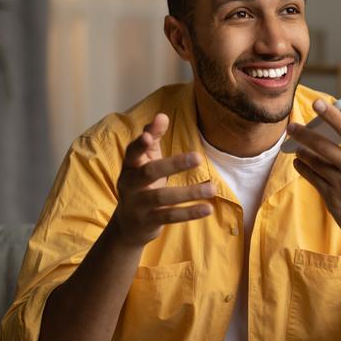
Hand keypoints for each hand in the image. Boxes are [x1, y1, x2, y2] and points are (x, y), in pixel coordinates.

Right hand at [112, 113, 213, 246]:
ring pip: (162, 197)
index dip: (140, 144)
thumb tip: (162, 115)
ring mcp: (138, 205)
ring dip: (189, 192)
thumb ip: (152, 139)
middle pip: (149, 172)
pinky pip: (170, 216)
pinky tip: (207, 208)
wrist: (127, 225)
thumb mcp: (144, 162)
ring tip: (212, 188)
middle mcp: (129, 185)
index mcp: (129, 167)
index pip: (132, 152)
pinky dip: (189, 212)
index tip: (149, 135)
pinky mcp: (148, 221)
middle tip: (198, 157)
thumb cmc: (141, 185)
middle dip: (172, 164)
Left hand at [289, 99, 340, 258]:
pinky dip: (303, 167)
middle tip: (292, 126)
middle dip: (305, 133)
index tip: (317, 103)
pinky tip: (300, 162)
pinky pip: (312, 178)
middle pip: (325, 146)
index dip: (332, 115)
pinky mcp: (333, 200)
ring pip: (314, 162)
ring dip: (302, 151)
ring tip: (296, 144)